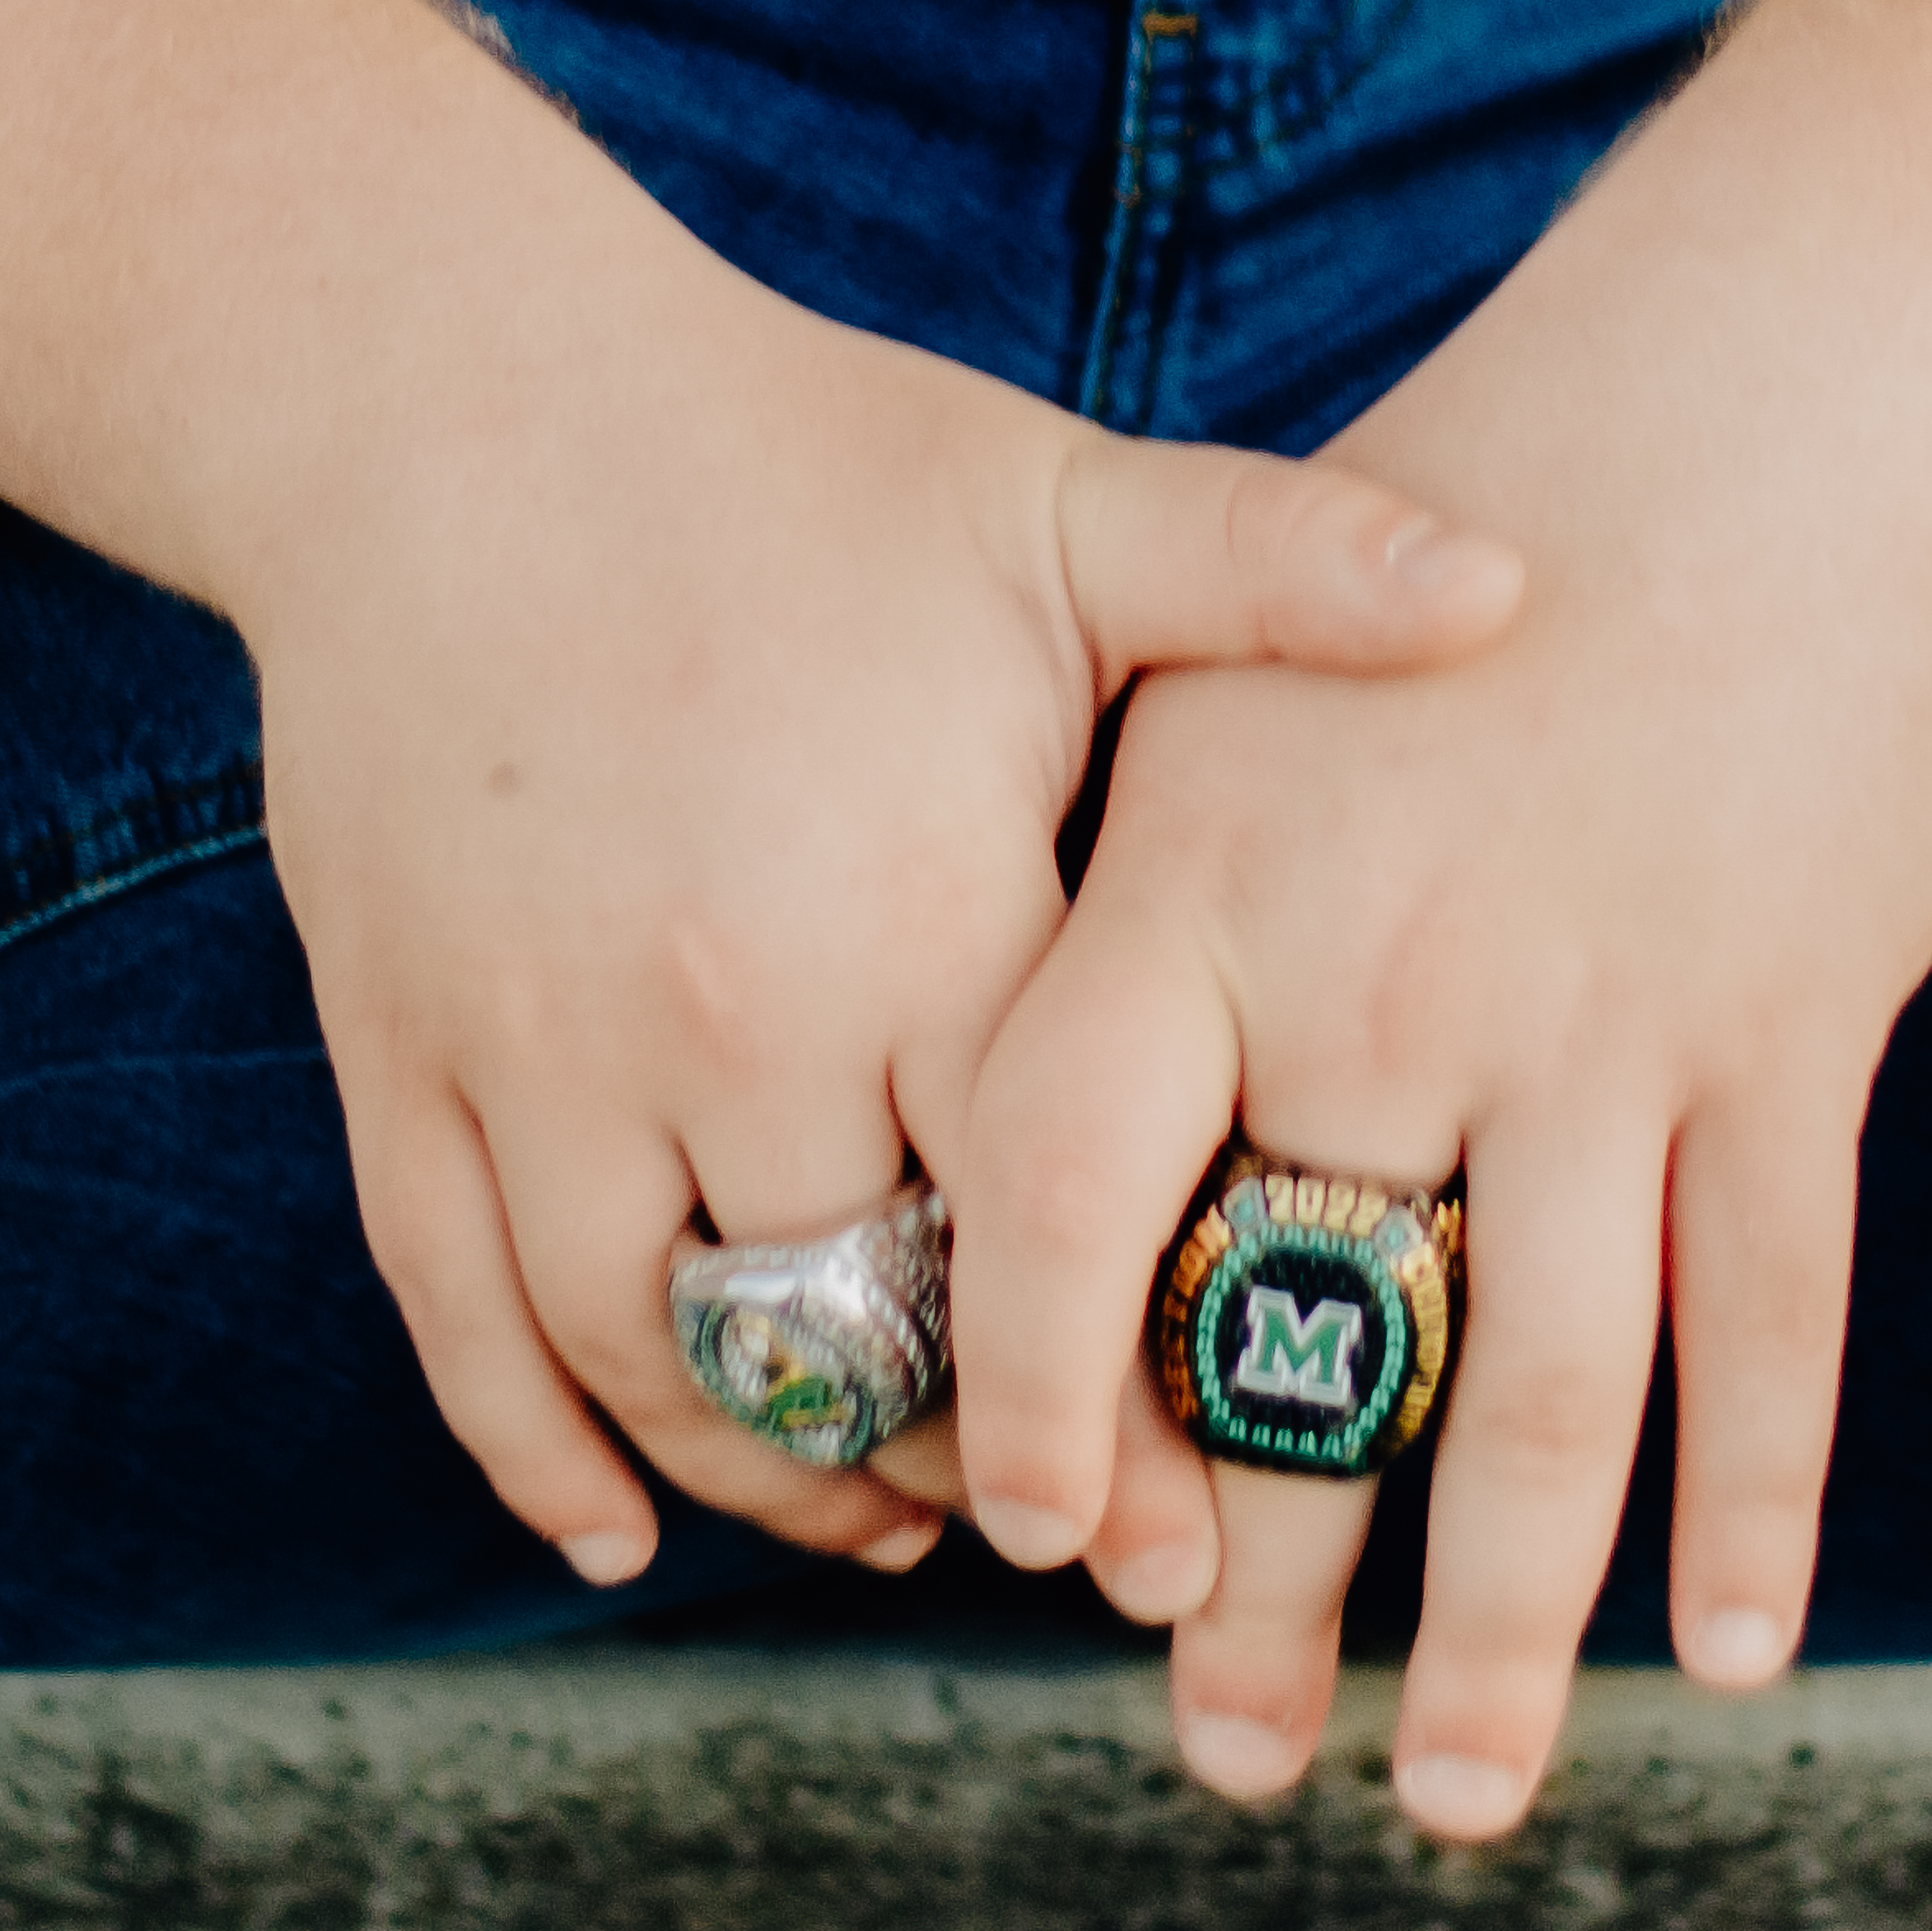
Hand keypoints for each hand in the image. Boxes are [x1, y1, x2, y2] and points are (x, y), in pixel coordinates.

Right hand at [237, 178, 1521, 1579]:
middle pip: (869, 1335)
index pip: (1058, 1228)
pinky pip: (465, 1319)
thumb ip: (1278, 569)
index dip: (1136, 1380)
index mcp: (920, 906)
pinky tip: (625, 1520)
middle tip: (1075, 1536)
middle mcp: (731, 1014)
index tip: (1215, 1503)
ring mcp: (546, 1054)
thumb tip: (1523, 586)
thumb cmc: (790, 448)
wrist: (456, 394)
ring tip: (893, 1514)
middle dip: (976, 1455)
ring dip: (784, 1479)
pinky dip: (543, 1451)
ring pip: (669, 1363)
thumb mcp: (1053, 500)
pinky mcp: (409, 1055)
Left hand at [939, 308, 1931, 1831]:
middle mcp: (1393, 967)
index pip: (1070, 1186)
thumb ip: (1124, 914)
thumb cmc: (1458, 553)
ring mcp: (1606, 1010)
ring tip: (1441, 1797)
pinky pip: (1764, 1317)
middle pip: (1304, 1352)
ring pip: (1547, 1400)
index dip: (1036, 1383)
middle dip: (1258, 1592)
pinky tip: (1715, 1651)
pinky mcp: (1786, 1027)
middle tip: (1226, 1750)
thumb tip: (1010, 1177)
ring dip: (1493, 1636)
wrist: (1755, 408)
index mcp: (1211, 878)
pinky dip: (1748, 1505)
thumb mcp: (1217, 673)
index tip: (1033, 1535)